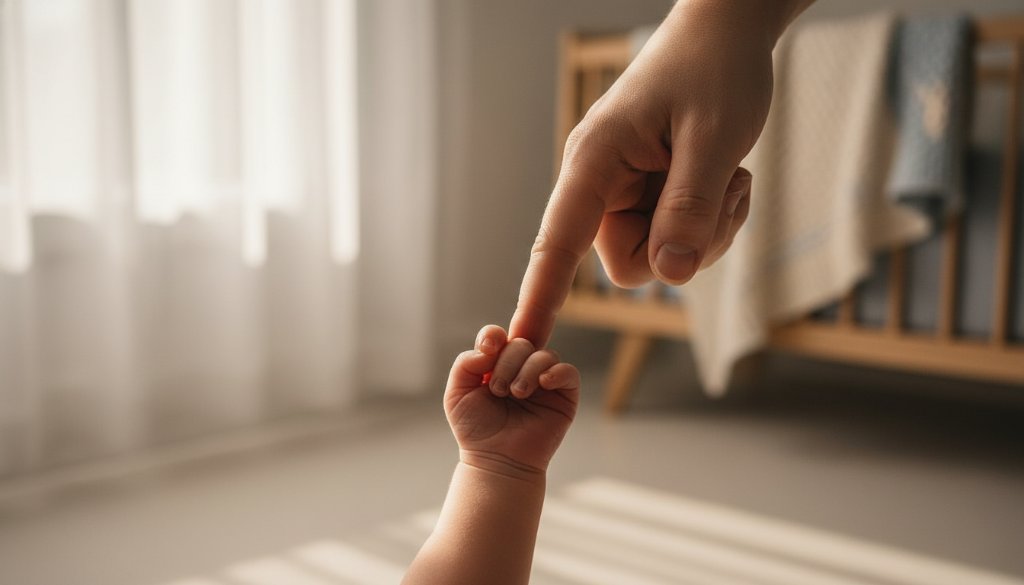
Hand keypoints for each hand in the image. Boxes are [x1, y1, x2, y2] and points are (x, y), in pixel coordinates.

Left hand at [444, 325, 579, 477]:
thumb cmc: (476, 430)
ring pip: (544, 355)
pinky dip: (556, 373)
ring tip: (516, 394)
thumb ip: (465, 364)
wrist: (497, 461)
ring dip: (527, 371)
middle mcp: (521, 369)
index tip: (488, 349)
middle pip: (521, 344)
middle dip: (507, 363)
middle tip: (499, 391)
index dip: (493, 336)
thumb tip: (491, 346)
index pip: (499, 336)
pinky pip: (568, 372)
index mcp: (496, 365)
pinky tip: (542, 384)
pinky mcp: (564, 396)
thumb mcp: (457, 394)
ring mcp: (544, 382)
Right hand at [509, 0, 811, 346]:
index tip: (524, 339)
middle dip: (685, 245)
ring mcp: (626, 192)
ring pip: (661, 257)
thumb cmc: (715, 69)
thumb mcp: (714, 137)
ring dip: (707, 232)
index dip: (540, 295)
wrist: (727, 33)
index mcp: (595, 161)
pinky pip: (678, 241)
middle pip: (630, 262)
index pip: (558, 243)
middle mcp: (600, 182)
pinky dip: (713, 222)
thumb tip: (672, 276)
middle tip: (723, 194)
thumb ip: (690, 208)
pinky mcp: (650, 196)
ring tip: (728, 178)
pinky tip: (727, 179)